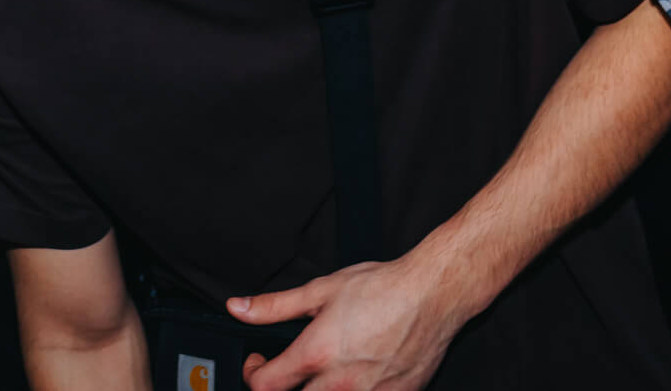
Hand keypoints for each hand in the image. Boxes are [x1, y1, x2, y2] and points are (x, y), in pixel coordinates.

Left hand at [229, 251, 467, 390]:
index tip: (259, 362)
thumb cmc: (382, 289)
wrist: (432, 296)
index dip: (252, 374)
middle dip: (284, 388)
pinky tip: (355, 377)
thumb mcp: (320, 290)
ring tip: (322, 373)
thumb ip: (274, 306)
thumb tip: (239, 308)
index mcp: (317, 355)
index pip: (265, 386)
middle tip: (288, 371)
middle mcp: (341, 384)